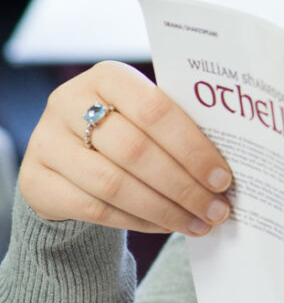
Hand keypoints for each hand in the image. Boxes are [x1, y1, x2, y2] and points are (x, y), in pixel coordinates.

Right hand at [19, 62, 232, 235]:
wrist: (69, 158)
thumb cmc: (127, 132)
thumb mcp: (148, 118)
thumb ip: (180, 129)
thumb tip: (229, 171)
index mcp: (108, 76)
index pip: (156, 110)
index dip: (193, 148)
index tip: (223, 178)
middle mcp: (70, 102)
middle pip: (136, 151)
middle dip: (184, 186)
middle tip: (217, 209)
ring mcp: (47, 142)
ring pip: (115, 184)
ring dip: (165, 209)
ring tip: (199, 223)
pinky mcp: (35, 181)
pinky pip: (94, 208)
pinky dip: (138, 220)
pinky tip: (167, 226)